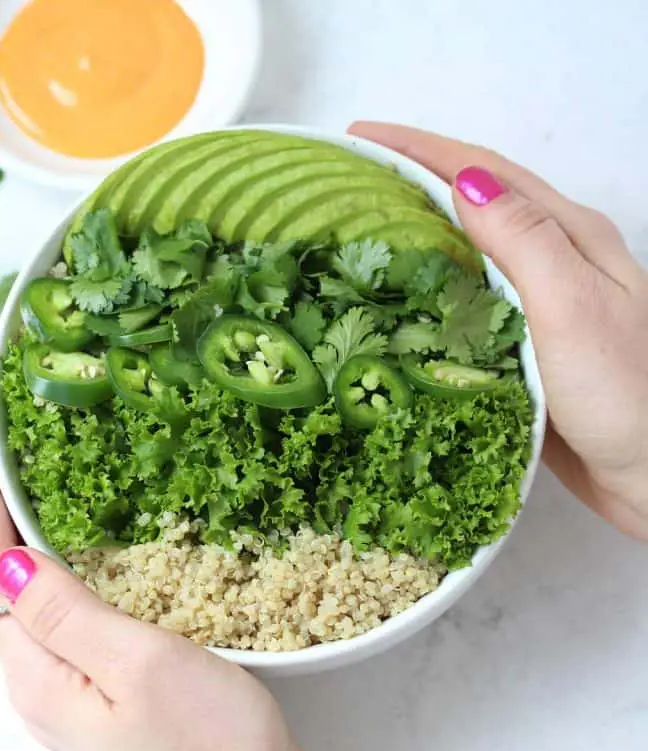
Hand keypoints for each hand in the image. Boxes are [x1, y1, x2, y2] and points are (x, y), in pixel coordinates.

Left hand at [0, 429, 306, 750]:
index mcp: (40, 677)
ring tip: (12, 484)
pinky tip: (60, 547)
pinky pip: (49, 611)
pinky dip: (44, 563)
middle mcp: (40, 685)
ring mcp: (66, 687)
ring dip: (9, 534)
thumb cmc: (209, 740)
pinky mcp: (94, 685)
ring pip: (19, 595)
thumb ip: (67, 614)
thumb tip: (7, 559)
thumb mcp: (140, 664)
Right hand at [350, 122, 647, 539]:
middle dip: (410, 178)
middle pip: (472, 199)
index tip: (359, 137)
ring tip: (360, 229)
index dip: (419, 147)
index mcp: (566, 235)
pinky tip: (397, 295)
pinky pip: (464, 297)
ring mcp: (536, 301)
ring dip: (415, 228)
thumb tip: (462, 180)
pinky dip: (426, 284)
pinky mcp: (520, 341)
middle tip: (349, 180)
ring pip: (465, 248)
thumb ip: (523, 241)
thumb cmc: (624, 394)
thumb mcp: (573, 307)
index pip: (483, 170)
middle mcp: (551, 259)